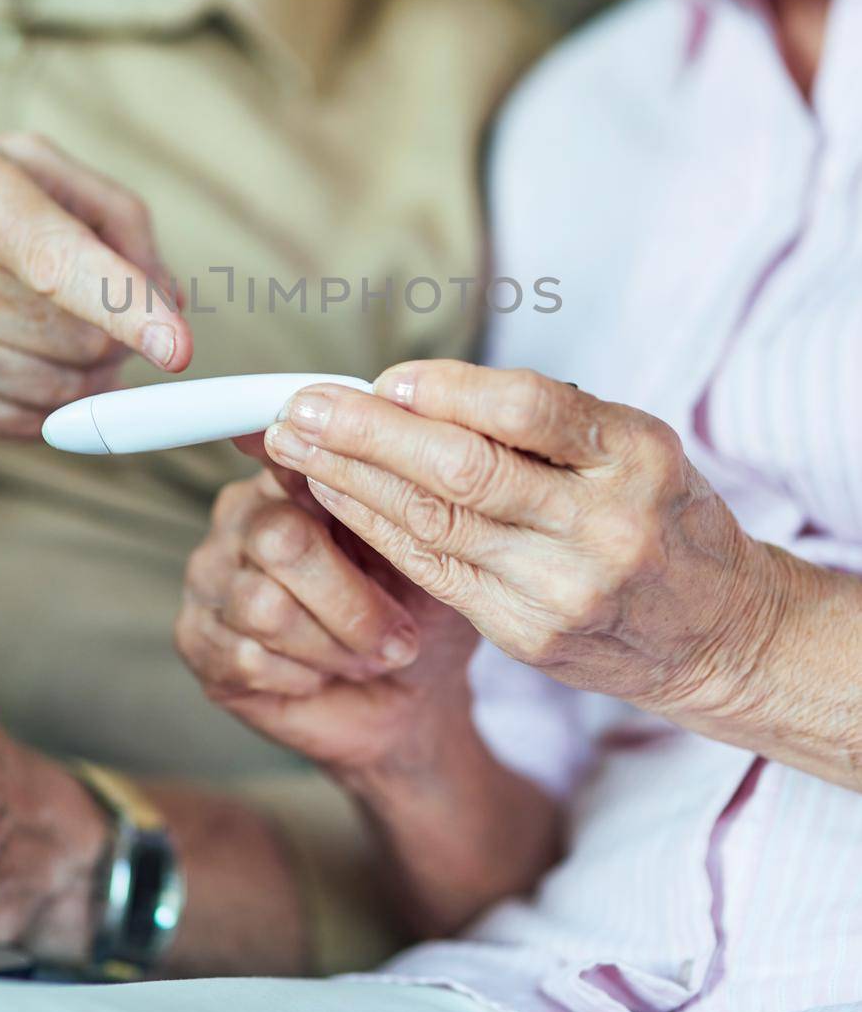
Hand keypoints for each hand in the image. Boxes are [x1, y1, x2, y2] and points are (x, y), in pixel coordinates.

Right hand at [0, 132, 191, 436]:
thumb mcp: (23, 160)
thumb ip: (114, 216)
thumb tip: (171, 297)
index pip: (61, 266)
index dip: (127, 308)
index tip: (178, 345)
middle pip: (79, 341)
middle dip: (118, 333)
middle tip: (104, 306)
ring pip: (61, 391)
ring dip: (91, 371)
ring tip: (65, 328)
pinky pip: (23, 422)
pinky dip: (54, 400)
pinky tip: (32, 357)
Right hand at [175, 469, 478, 778]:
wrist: (407, 698)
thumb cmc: (419, 614)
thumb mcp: (429, 554)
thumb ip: (401, 499)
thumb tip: (394, 440)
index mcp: (297, 476)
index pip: (290, 452)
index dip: (313, 466)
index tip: (338, 488)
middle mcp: (243, 514)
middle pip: (281, 539)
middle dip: (352, 603)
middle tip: (398, 637)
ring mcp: (211, 573)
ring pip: (265, 607)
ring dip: (333, 646)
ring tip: (366, 658)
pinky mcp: (196, 636)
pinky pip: (247, 658)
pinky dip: (304, 677)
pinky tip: (323, 673)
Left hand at [263, 363, 788, 729]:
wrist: (716, 632)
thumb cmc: (664, 515)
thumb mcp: (635, 445)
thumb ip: (544, 418)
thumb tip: (412, 388)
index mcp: (635, 456)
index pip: (527, 409)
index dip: (443, 389)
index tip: (381, 377)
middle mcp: (602, 524)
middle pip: (464, 470)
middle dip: (367, 434)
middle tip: (301, 406)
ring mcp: (563, 587)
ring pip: (435, 524)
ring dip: (350, 479)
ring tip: (294, 444)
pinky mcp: (527, 634)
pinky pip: (433, 572)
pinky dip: (375, 528)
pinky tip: (333, 496)